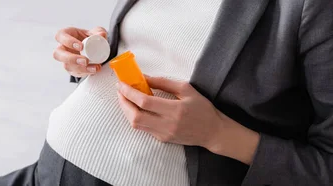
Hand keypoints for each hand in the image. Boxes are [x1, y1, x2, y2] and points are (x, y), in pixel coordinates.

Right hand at [53, 27, 106, 76]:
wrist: (95, 48)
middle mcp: (63, 48)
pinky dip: (86, 72)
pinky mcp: (72, 69)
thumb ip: (99, 32)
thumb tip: (101, 35)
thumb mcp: (96, 32)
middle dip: (71, 59)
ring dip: (81, 68)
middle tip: (85, 61)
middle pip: (57, 54)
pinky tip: (94, 70)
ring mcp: (66, 60)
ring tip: (94, 67)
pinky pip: (75, 73)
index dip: (68, 42)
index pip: (60, 36)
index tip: (81, 46)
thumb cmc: (91, 37)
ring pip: (67, 66)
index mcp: (66, 34)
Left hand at [116, 75, 259, 163]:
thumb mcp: (186, 89)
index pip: (144, 102)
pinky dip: (135, 117)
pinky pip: (143, 128)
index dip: (129, 92)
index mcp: (175, 110)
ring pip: (136, 124)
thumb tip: (144, 77)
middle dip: (123, 102)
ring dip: (126, 110)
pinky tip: (136, 107)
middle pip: (135, 116)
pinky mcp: (162, 139)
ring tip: (125, 98)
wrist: (212, 131)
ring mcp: (163, 134)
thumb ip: (163, 82)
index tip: (121, 84)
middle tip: (120, 90)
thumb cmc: (201, 108)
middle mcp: (167, 124)